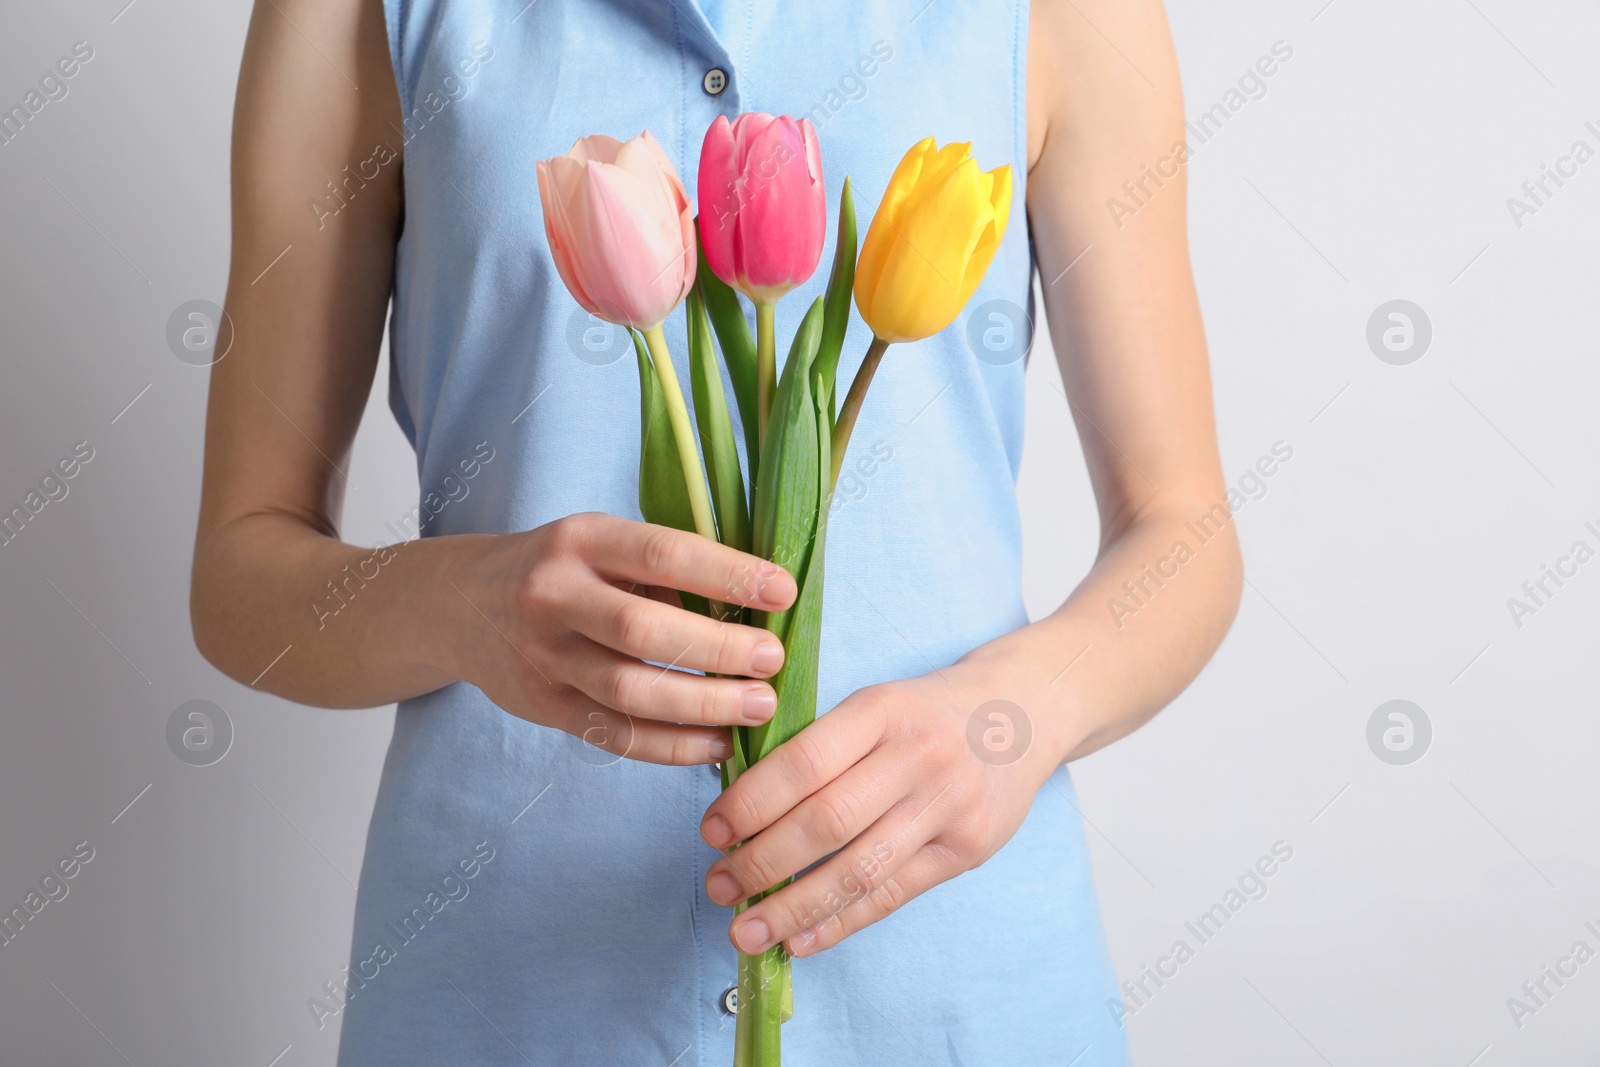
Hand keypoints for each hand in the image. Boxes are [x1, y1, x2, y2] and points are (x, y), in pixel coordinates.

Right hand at [440, 512, 795, 765]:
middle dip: (720, 650)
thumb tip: (757, 604)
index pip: (662, 553)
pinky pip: (614, 734)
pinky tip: (717, 743)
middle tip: (773, 660)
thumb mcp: (602, 544)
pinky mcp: (542, 706)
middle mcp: (554, 595)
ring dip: (704, 704)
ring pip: (630, 691)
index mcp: (582, 540)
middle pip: (645, 630)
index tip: (784, 592)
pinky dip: (672, 746)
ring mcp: (543, 656)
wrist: (461, 604)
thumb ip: (664, 569)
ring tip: (759, 707)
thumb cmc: (563, 569)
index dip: (729, 573)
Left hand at [696, 659, 1067, 956]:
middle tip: (719, 884)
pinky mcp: (966, 850)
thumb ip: (821, 747)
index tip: (712, 832)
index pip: (804, 762)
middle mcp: (918, 757)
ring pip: (858, 869)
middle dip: (762, 861)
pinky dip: (840, 923)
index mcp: (883, 710)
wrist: (1023, 712)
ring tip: (747, 929)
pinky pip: (892, 895)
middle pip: (827, 821)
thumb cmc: (928, 712)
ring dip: (794, 907)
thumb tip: (740, 810)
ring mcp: (947, 807)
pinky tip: (801, 939)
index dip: (751, 803)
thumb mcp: (877, 703)